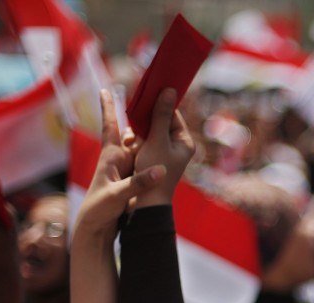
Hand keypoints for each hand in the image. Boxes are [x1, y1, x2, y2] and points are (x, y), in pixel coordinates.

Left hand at [74, 89, 166, 242]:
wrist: (94, 227)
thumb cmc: (99, 209)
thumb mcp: (119, 196)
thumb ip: (139, 183)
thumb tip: (159, 170)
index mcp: (111, 156)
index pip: (109, 126)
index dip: (108, 107)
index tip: (105, 89)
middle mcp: (119, 158)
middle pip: (134, 131)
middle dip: (144, 115)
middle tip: (157, 98)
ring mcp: (127, 168)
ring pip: (143, 145)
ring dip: (153, 134)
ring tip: (166, 119)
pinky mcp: (133, 178)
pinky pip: (146, 159)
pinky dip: (154, 151)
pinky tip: (164, 147)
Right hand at [133, 88, 195, 208]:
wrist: (147, 202)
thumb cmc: (155, 172)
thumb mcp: (157, 140)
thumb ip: (161, 116)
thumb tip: (170, 91)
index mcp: (185, 141)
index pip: (173, 113)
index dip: (160, 103)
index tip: (146, 94)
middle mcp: (177, 145)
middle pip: (160, 120)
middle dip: (145, 120)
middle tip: (136, 120)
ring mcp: (164, 151)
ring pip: (149, 130)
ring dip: (138, 131)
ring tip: (133, 141)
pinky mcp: (152, 156)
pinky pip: (143, 141)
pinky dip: (135, 140)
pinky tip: (129, 144)